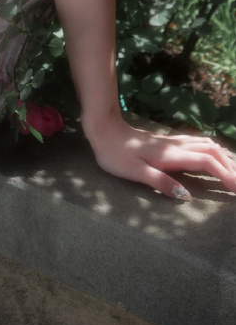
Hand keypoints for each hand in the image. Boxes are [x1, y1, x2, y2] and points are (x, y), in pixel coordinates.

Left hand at [84, 114, 235, 199]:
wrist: (103, 128)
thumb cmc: (115, 153)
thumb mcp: (135, 172)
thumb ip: (161, 182)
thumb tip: (186, 196)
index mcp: (171, 155)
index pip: (207, 161)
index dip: (225, 174)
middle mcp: (175, 145)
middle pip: (212, 151)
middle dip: (230, 165)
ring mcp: (171, 141)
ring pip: (205, 144)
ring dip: (222, 155)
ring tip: (233, 169)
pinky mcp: (166, 141)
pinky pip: (197, 142)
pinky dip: (211, 149)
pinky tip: (211, 153)